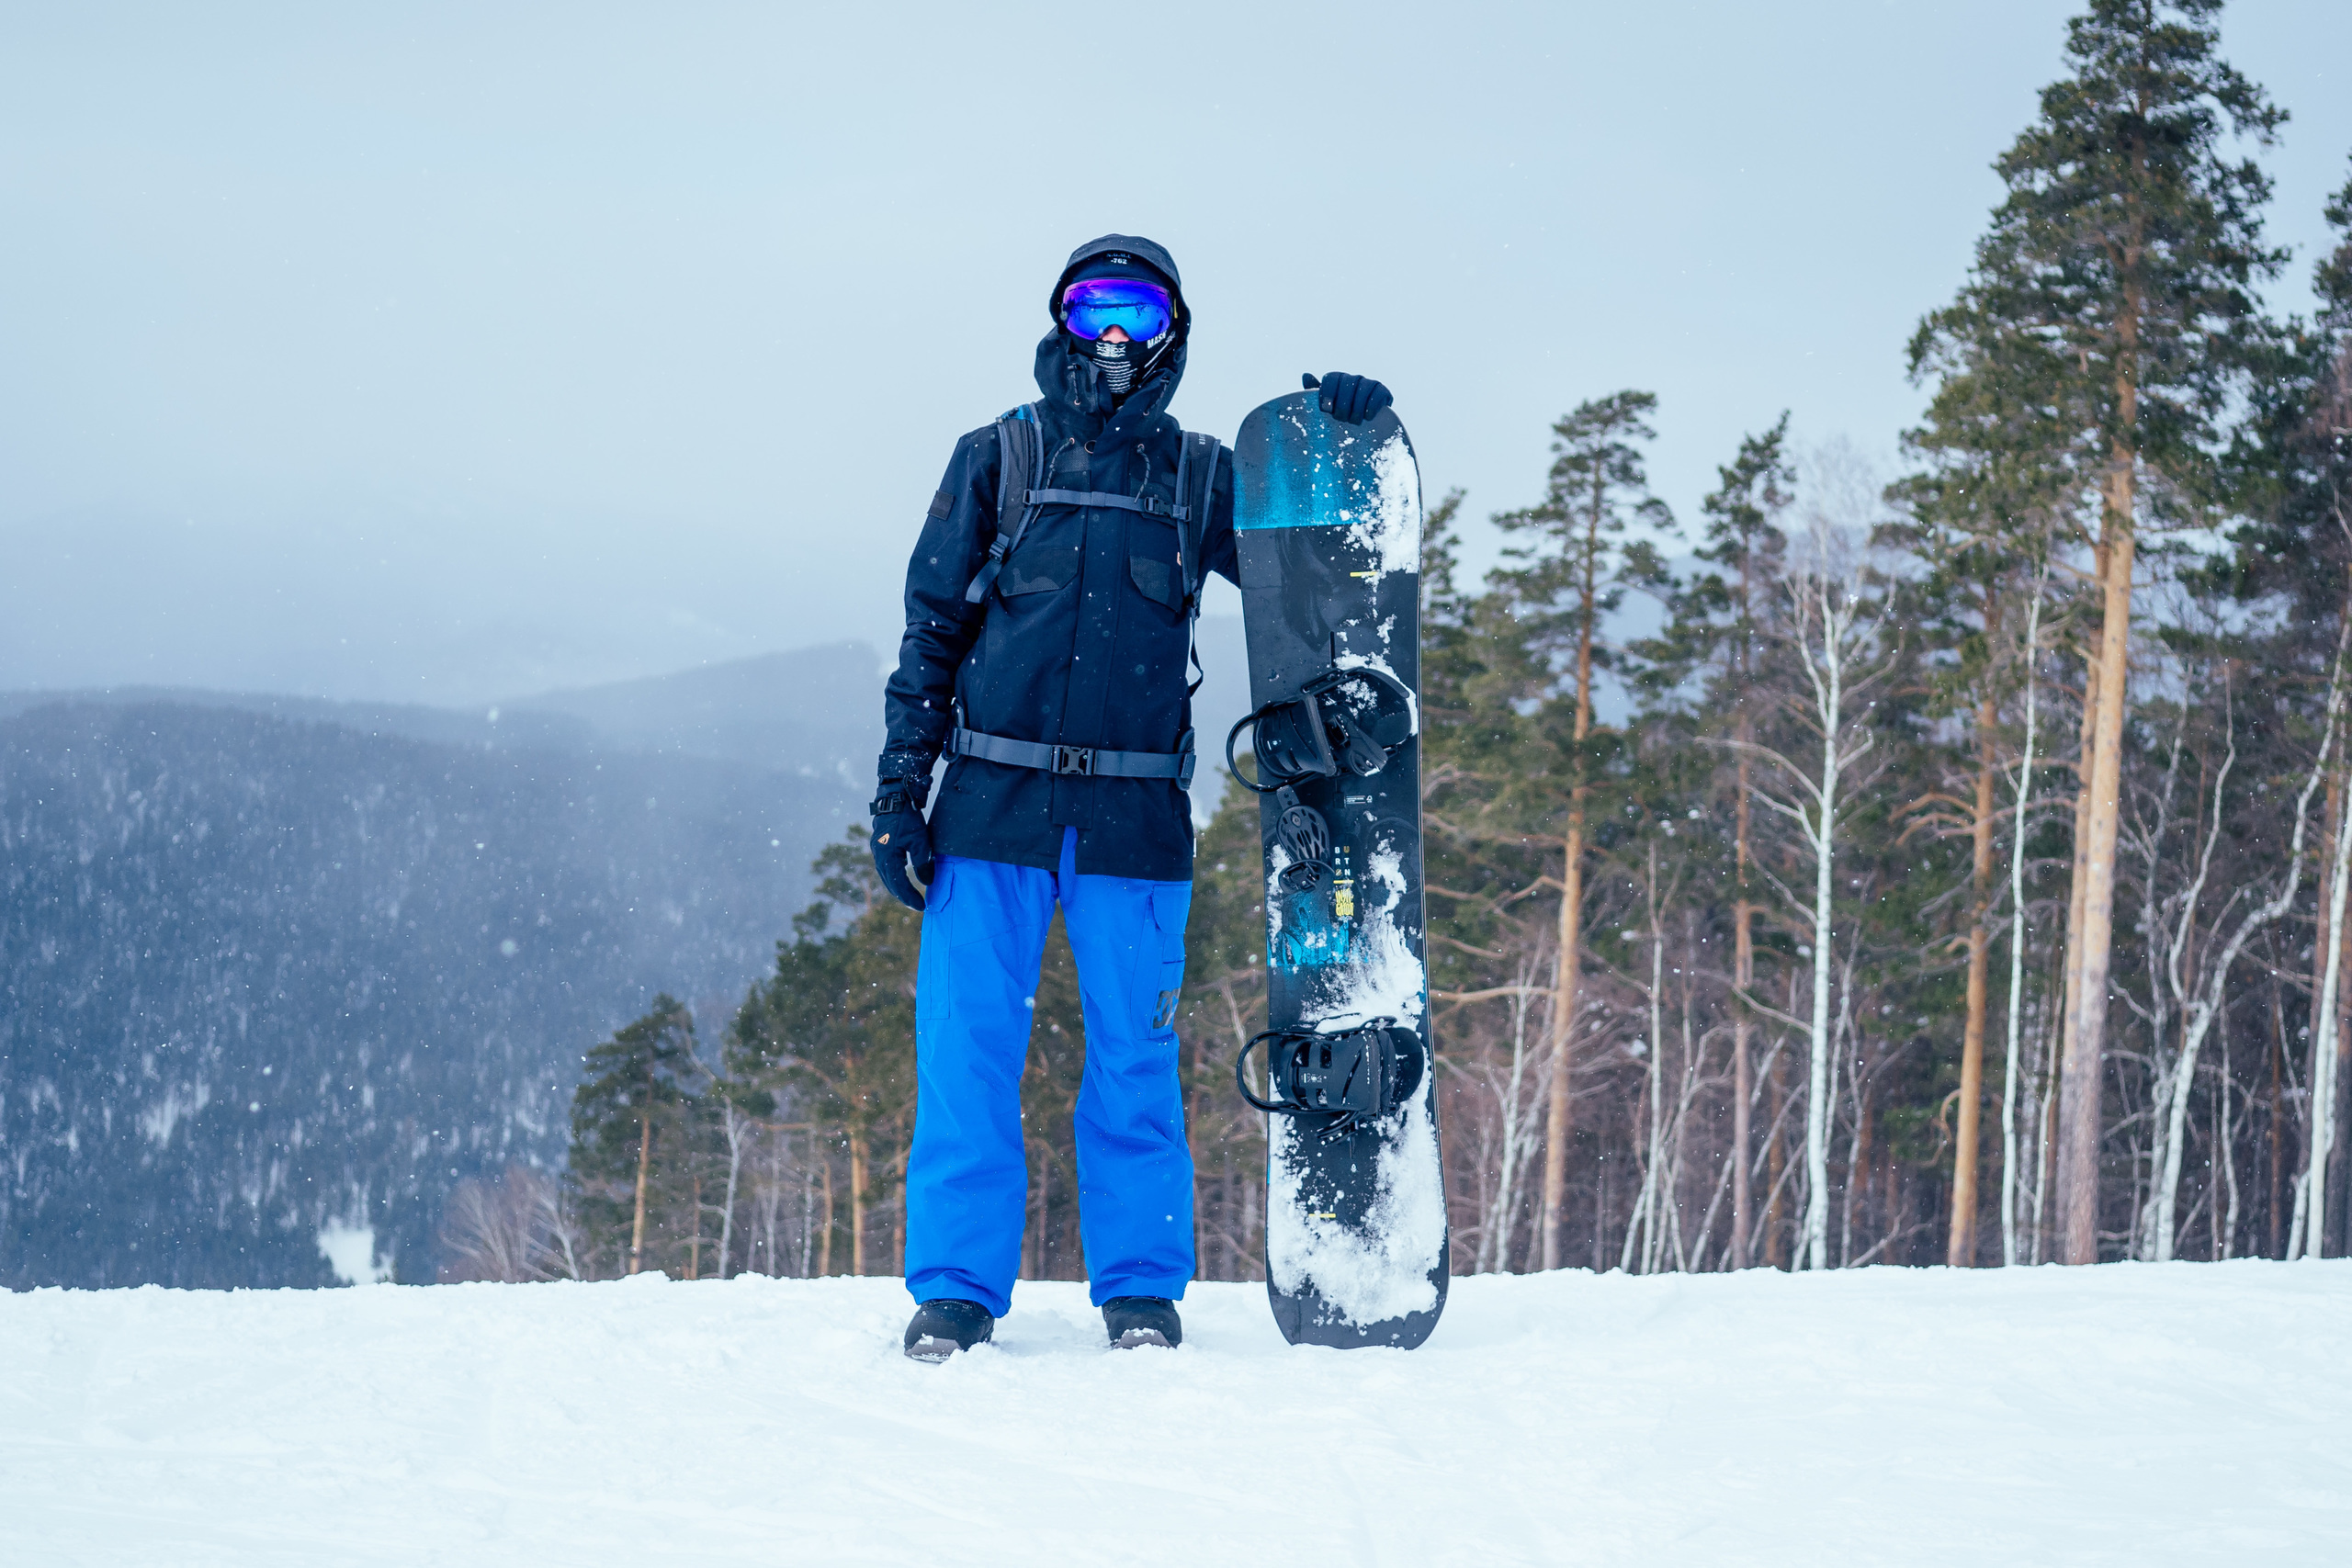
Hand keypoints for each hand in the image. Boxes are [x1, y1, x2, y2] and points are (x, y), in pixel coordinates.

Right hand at [870, 786, 933, 911]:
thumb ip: (922, 863)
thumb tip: (927, 883)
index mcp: (887, 857)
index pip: (899, 884)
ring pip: (886, 877)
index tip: (922, 906)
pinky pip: (886, 869)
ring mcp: (877, 852)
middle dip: (904, 896)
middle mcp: (879, 857)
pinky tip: (902, 881)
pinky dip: (894, 878)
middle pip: (890, 884)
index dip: (910, 897)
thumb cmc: (909, 819)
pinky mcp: (879, 847)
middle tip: (917, 905)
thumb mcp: (920, 841)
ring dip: (898, 889)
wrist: (895, 798)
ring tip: (910, 898)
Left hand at [1302, 372, 1391, 423]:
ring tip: (1354, 421)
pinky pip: (1378, 393)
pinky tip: (1367, 417)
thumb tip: (1306, 375)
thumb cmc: (1342, 417)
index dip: (1328, 392)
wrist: (1366, 429)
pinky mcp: (1383, 391)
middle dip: (1343, 404)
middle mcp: (1354, 379)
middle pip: (1348, 382)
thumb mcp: (1328, 407)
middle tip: (1340, 418)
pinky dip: (1372, 405)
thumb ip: (1316, 393)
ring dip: (1357, 407)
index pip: (1332, 378)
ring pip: (1363, 388)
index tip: (1326, 409)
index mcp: (1338, 380)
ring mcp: (1369, 383)